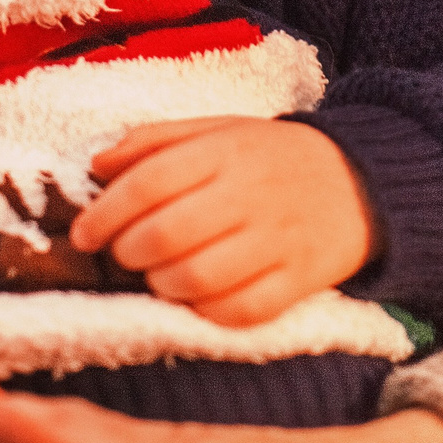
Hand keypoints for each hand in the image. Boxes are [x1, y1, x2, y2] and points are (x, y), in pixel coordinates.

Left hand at [70, 117, 374, 325]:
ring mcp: (278, 240)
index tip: (84, 233)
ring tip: (163, 274)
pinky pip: (239, 312)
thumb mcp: (216, 130)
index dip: (105, 213)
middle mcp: (251, 194)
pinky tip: (201, 295)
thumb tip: (97, 166)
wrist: (358, 182)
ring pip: (197, 280)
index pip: (149, 182)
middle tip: (125, 254)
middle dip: (128, 253)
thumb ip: (155, 141)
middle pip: (165, 235)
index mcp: (225, 150)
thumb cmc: (268, 158)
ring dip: (164, 284)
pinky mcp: (299, 282)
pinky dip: (208, 312)